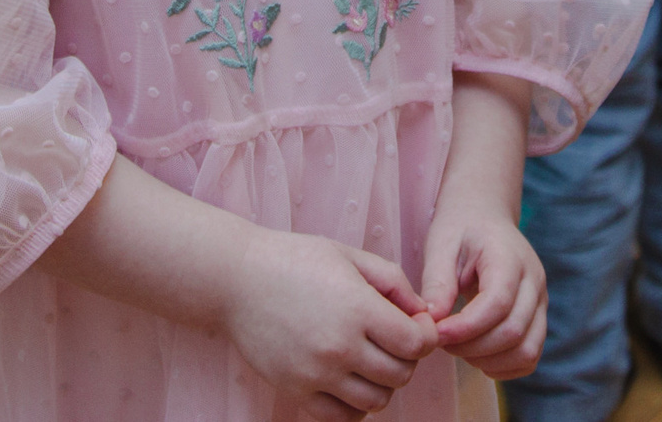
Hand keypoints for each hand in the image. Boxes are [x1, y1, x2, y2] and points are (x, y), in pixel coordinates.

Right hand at [220, 230, 439, 419]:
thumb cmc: (294, 260)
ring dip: (382, 383)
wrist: (235, 279)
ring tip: (369, 359)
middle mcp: (338, 346)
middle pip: (401, 374)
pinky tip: (349, 379)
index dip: (426, 334)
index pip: (417, 343)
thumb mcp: (349, 256)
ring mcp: (315, 373)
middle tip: (392, 339)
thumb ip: (393, 281)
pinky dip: (355, 405)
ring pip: (376, 401)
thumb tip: (423, 313)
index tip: (415, 324)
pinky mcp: (295, 390)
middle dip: (406, 358)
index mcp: (357, 308)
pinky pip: (343, 417)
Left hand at [420, 196, 544, 380]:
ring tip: (458, 348)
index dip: (465, 327)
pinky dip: (505, 366)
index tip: (436, 333)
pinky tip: (478, 356)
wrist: (484, 216)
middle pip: (513, 331)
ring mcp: (541, 301)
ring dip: (488, 360)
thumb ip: (437, 282)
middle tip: (441, 342)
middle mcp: (534, 281)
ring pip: (527, 350)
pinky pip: (531, 355)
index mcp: (510, 257)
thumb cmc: (460, 229)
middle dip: (472, 347)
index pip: (497, 303)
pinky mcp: (538, 317)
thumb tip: (432, 321)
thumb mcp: (441, 245)